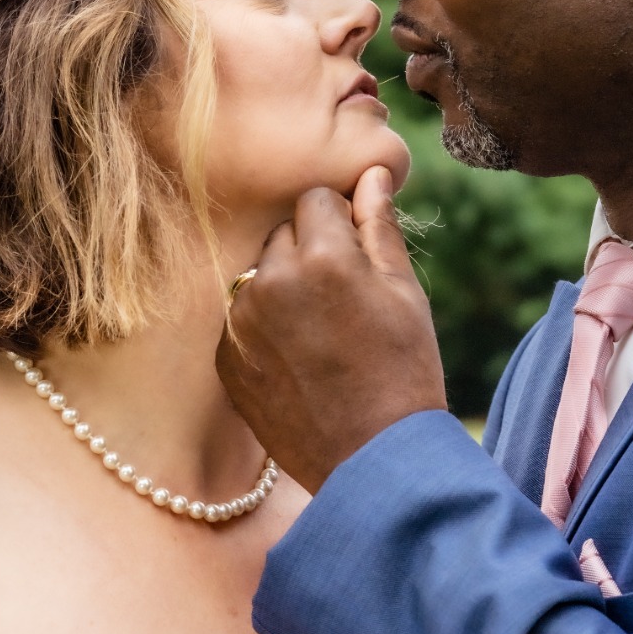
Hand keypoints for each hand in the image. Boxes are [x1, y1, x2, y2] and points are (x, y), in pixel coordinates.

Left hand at [217, 168, 447, 491]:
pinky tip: (300, 362)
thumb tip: (372, 173)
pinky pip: (243, 318)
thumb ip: (380, 227)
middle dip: (311, 253)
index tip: (361, 262)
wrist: (373, 460)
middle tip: (345, 304)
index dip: (343, 225)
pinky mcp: (227, 358)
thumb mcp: (405, 294)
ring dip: (285, 289)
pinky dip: (266, 329)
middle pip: (284, 234)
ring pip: (260, 275)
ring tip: (323, 337)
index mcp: (324, 256)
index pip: (317, 200)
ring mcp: (242, 322)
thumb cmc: (404, 373)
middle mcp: (272, 280)